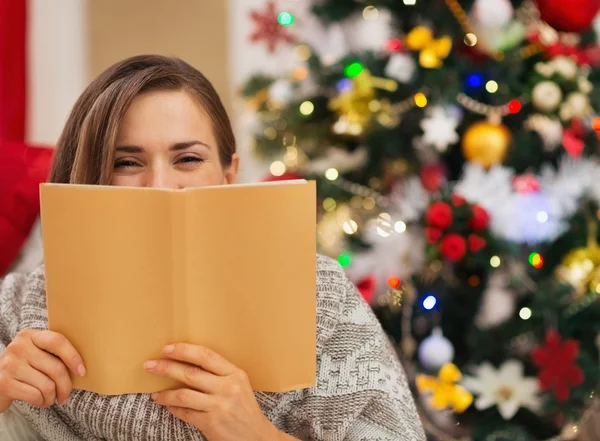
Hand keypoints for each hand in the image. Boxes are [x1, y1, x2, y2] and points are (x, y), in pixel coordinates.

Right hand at [0, 329, 85, 412]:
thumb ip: (54, 353)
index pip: (57, 341)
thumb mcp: (37, 354)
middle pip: (56, 367)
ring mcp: (9, 364)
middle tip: (66, 395)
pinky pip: (35, 396)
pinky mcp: (4, 383)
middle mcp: (18, 347)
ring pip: (47, 385)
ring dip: (52, 396)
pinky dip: (42, 402)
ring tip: (49, 397)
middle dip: (65, 386)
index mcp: (30, 335)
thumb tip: (82, 367)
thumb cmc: (25, 369)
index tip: (82, 371)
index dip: (73, 357)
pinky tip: (39, 401)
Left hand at [144, 344, 282, 440]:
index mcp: (235, 373)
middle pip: (190, 373)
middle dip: (166, 367)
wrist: (257, 436)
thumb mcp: (239, 385)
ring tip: (155, 394)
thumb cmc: (245, 408)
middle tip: (150, 365)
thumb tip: (188, 363)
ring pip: (183, 394)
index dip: (184, 350)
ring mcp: (219, 405)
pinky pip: (185, 413)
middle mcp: (228, 387)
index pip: (206, 356)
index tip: (166, 349)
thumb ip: (220, 374)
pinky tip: (168, 407)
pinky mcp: (211, 423)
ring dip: (165, 394)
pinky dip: (174, 409)